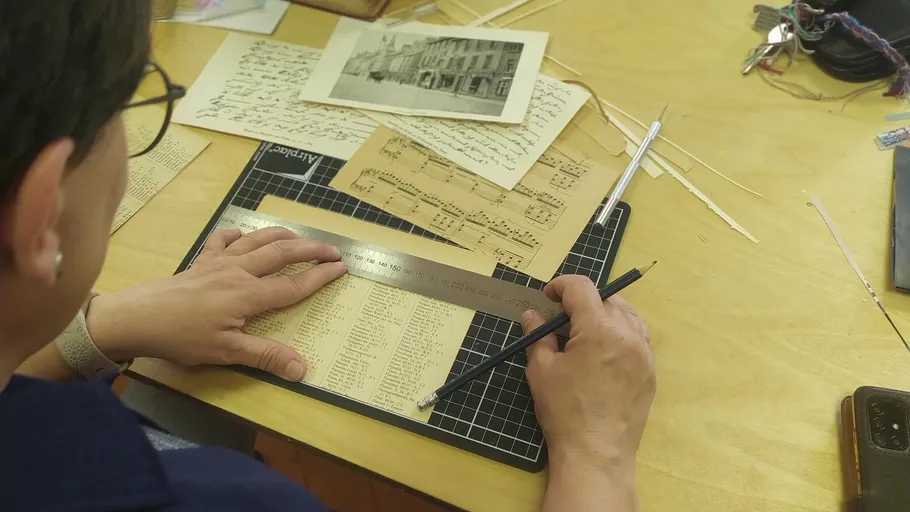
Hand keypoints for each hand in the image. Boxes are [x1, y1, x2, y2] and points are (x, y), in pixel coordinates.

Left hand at [86, 227, 346, 381]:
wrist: (136, 317)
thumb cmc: (181, 337)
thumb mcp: (226, 352)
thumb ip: (266, 356)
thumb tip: (303, 368)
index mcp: (249, 295)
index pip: (293, 285)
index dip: (320, 277)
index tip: (341, 268)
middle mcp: (239, 272)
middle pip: (282, 254)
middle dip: (311, 249)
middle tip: (333, 249)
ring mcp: (218, 262)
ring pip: (258, 240)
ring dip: (282, 235)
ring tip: (299, 237)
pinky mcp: (200, 261)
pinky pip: (223, 240)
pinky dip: (237, 234)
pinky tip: (242, 235)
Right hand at [521, 275, 653, 510]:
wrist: (596, 453)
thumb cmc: (564, 412)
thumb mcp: (541, 371)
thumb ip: (538, 336)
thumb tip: (533, 316)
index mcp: (599, 330)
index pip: (582, 288)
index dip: (561, 286)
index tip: (548, 296)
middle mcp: (627, 335)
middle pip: (606, 298)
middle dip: (582, 301)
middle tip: (561, 318)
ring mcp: (643, 353)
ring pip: (627, 314)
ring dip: (605, 313)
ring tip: (584, 330)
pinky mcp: (649, 371)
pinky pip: (638, 337)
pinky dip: (620, 332)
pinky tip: (604, 349)